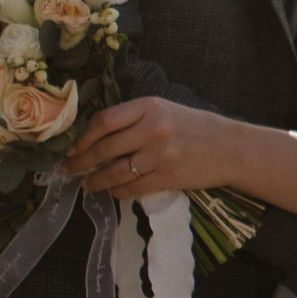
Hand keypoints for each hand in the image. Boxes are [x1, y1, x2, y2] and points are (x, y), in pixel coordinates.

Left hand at [59, 95, 232, 199]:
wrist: (229, 147)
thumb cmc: (194, 127)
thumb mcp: (164, 111)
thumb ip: (133, 119)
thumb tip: (95, 137)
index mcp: (149, 106)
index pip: (104, 121)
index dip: (82, 138)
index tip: (71, 148)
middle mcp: (153, 128)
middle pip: (104, 148)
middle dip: (80, 162)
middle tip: (67, 170)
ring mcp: (160, 154)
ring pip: (115, 172)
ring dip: (95, 181)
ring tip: (87, 184)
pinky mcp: (167, 176)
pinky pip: (132, 188)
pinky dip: (117, 191)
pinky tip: (111, 191)